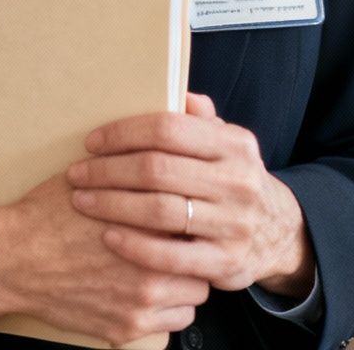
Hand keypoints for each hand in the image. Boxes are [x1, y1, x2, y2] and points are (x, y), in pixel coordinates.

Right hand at [0, 168, 209, 345]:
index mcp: (149, 218)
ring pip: (196, 292)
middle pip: (203, 254)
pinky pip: (175, 321)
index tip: (191, 210)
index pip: (199, 214)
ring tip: (171, 266)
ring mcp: (142, 300)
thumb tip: (165, 135)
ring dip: (186, 279)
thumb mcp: (93, 173)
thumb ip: (135, 162)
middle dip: (195, 247)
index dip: (196, 211)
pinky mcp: (127, 326)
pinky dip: (170, 309)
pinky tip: (155, 292)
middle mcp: (153, 262)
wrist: (10, 259)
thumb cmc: (48, 214)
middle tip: (183, 240)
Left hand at [66, 92, 315, 298]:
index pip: (169, 128)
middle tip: (76, 174)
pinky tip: (107, 236)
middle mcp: (239, 181)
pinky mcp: (225, 262)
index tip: (92, 142)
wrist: (276, 232)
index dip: (124, 133)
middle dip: (108, 170)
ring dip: (112, 205)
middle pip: (158, 169)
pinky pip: (169, 256)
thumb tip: (175, 90)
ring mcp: (234, 224)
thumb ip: (200, 120)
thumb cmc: (232, 180)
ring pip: (159, 211)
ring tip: (82, 201)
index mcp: (234, 144)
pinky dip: (133, 245)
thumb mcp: (226, 145)